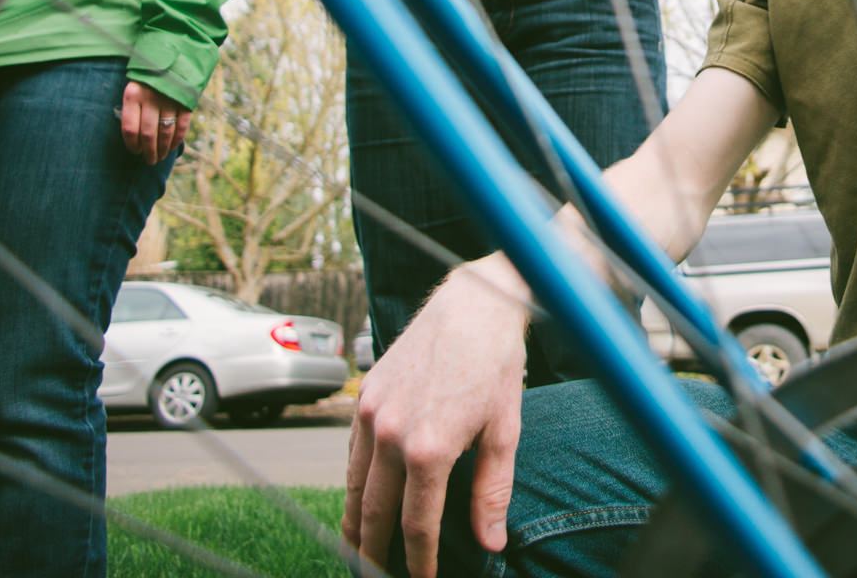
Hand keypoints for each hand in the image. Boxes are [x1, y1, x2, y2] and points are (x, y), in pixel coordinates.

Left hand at [120, 80, 188, 163]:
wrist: (173, 51)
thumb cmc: (149, 74)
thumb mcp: (135, 85)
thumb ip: (133, 107)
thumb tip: (134, 137)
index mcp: (132, 94)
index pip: (130, 129)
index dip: (132, 145)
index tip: (135, 152)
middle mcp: (150, 98)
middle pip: (147, 134)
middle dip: (148, 151)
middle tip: (149, 161)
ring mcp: (169, 99)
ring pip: (164, 132)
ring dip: (162, 149)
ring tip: (160, 157)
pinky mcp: (185, 100)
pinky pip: (181, 126)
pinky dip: (176, 139)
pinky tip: (172, 147)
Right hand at [345, 266, 529, 576]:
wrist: (473, 304)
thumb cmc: (497, 364)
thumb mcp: (505, 430)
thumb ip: (492, 491)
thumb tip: (491, 542)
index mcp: (429, 448)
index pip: (417, 525)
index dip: (420, 561)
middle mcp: (391, 434)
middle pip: (375, 514)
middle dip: (374, 554)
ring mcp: (372, 413)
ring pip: (355, 487)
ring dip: (355, 526)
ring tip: (360, 554)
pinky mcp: (365, 397)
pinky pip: (352, 455)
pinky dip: (355, 485)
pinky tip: (362, 502)